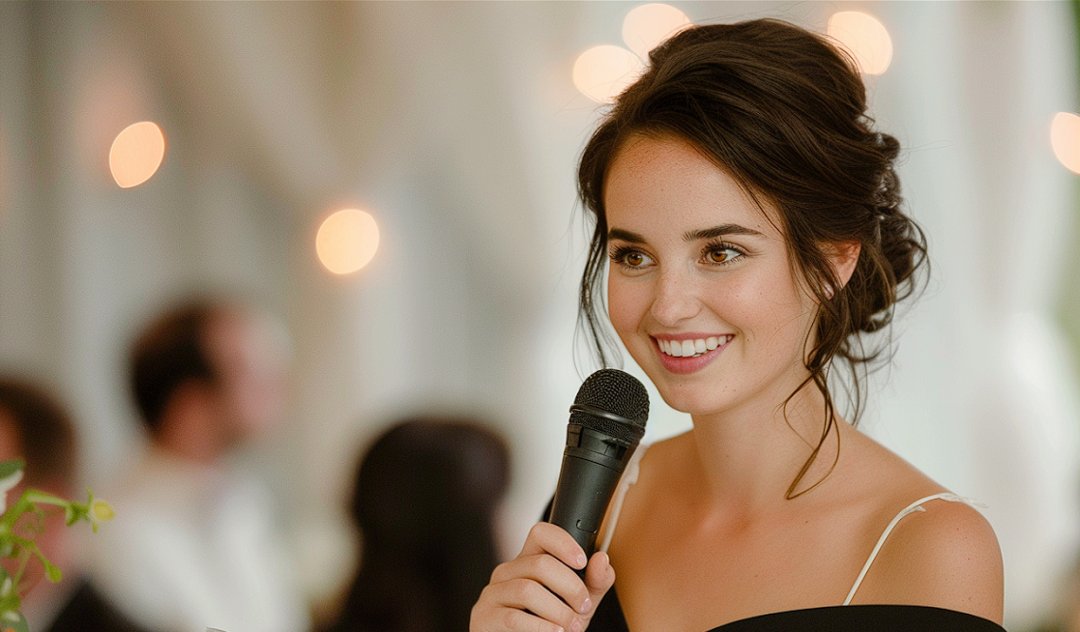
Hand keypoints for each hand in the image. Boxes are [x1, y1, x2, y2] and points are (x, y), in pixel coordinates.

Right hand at [471, 522, 615, 631]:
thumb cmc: (550, 626)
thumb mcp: (578, 604)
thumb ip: (594, 583)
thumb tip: (601, 559)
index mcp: (527, 561)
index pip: (540, 533)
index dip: (563, 542)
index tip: (582, 561)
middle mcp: (507, 572)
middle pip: (539, 564)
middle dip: (570, 587)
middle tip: (583, 608)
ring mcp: (493, 593)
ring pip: (527, 591)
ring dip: (558, 611)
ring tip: (571, 626)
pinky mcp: (484, 617)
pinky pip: (513, 618)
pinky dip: (540, 627)